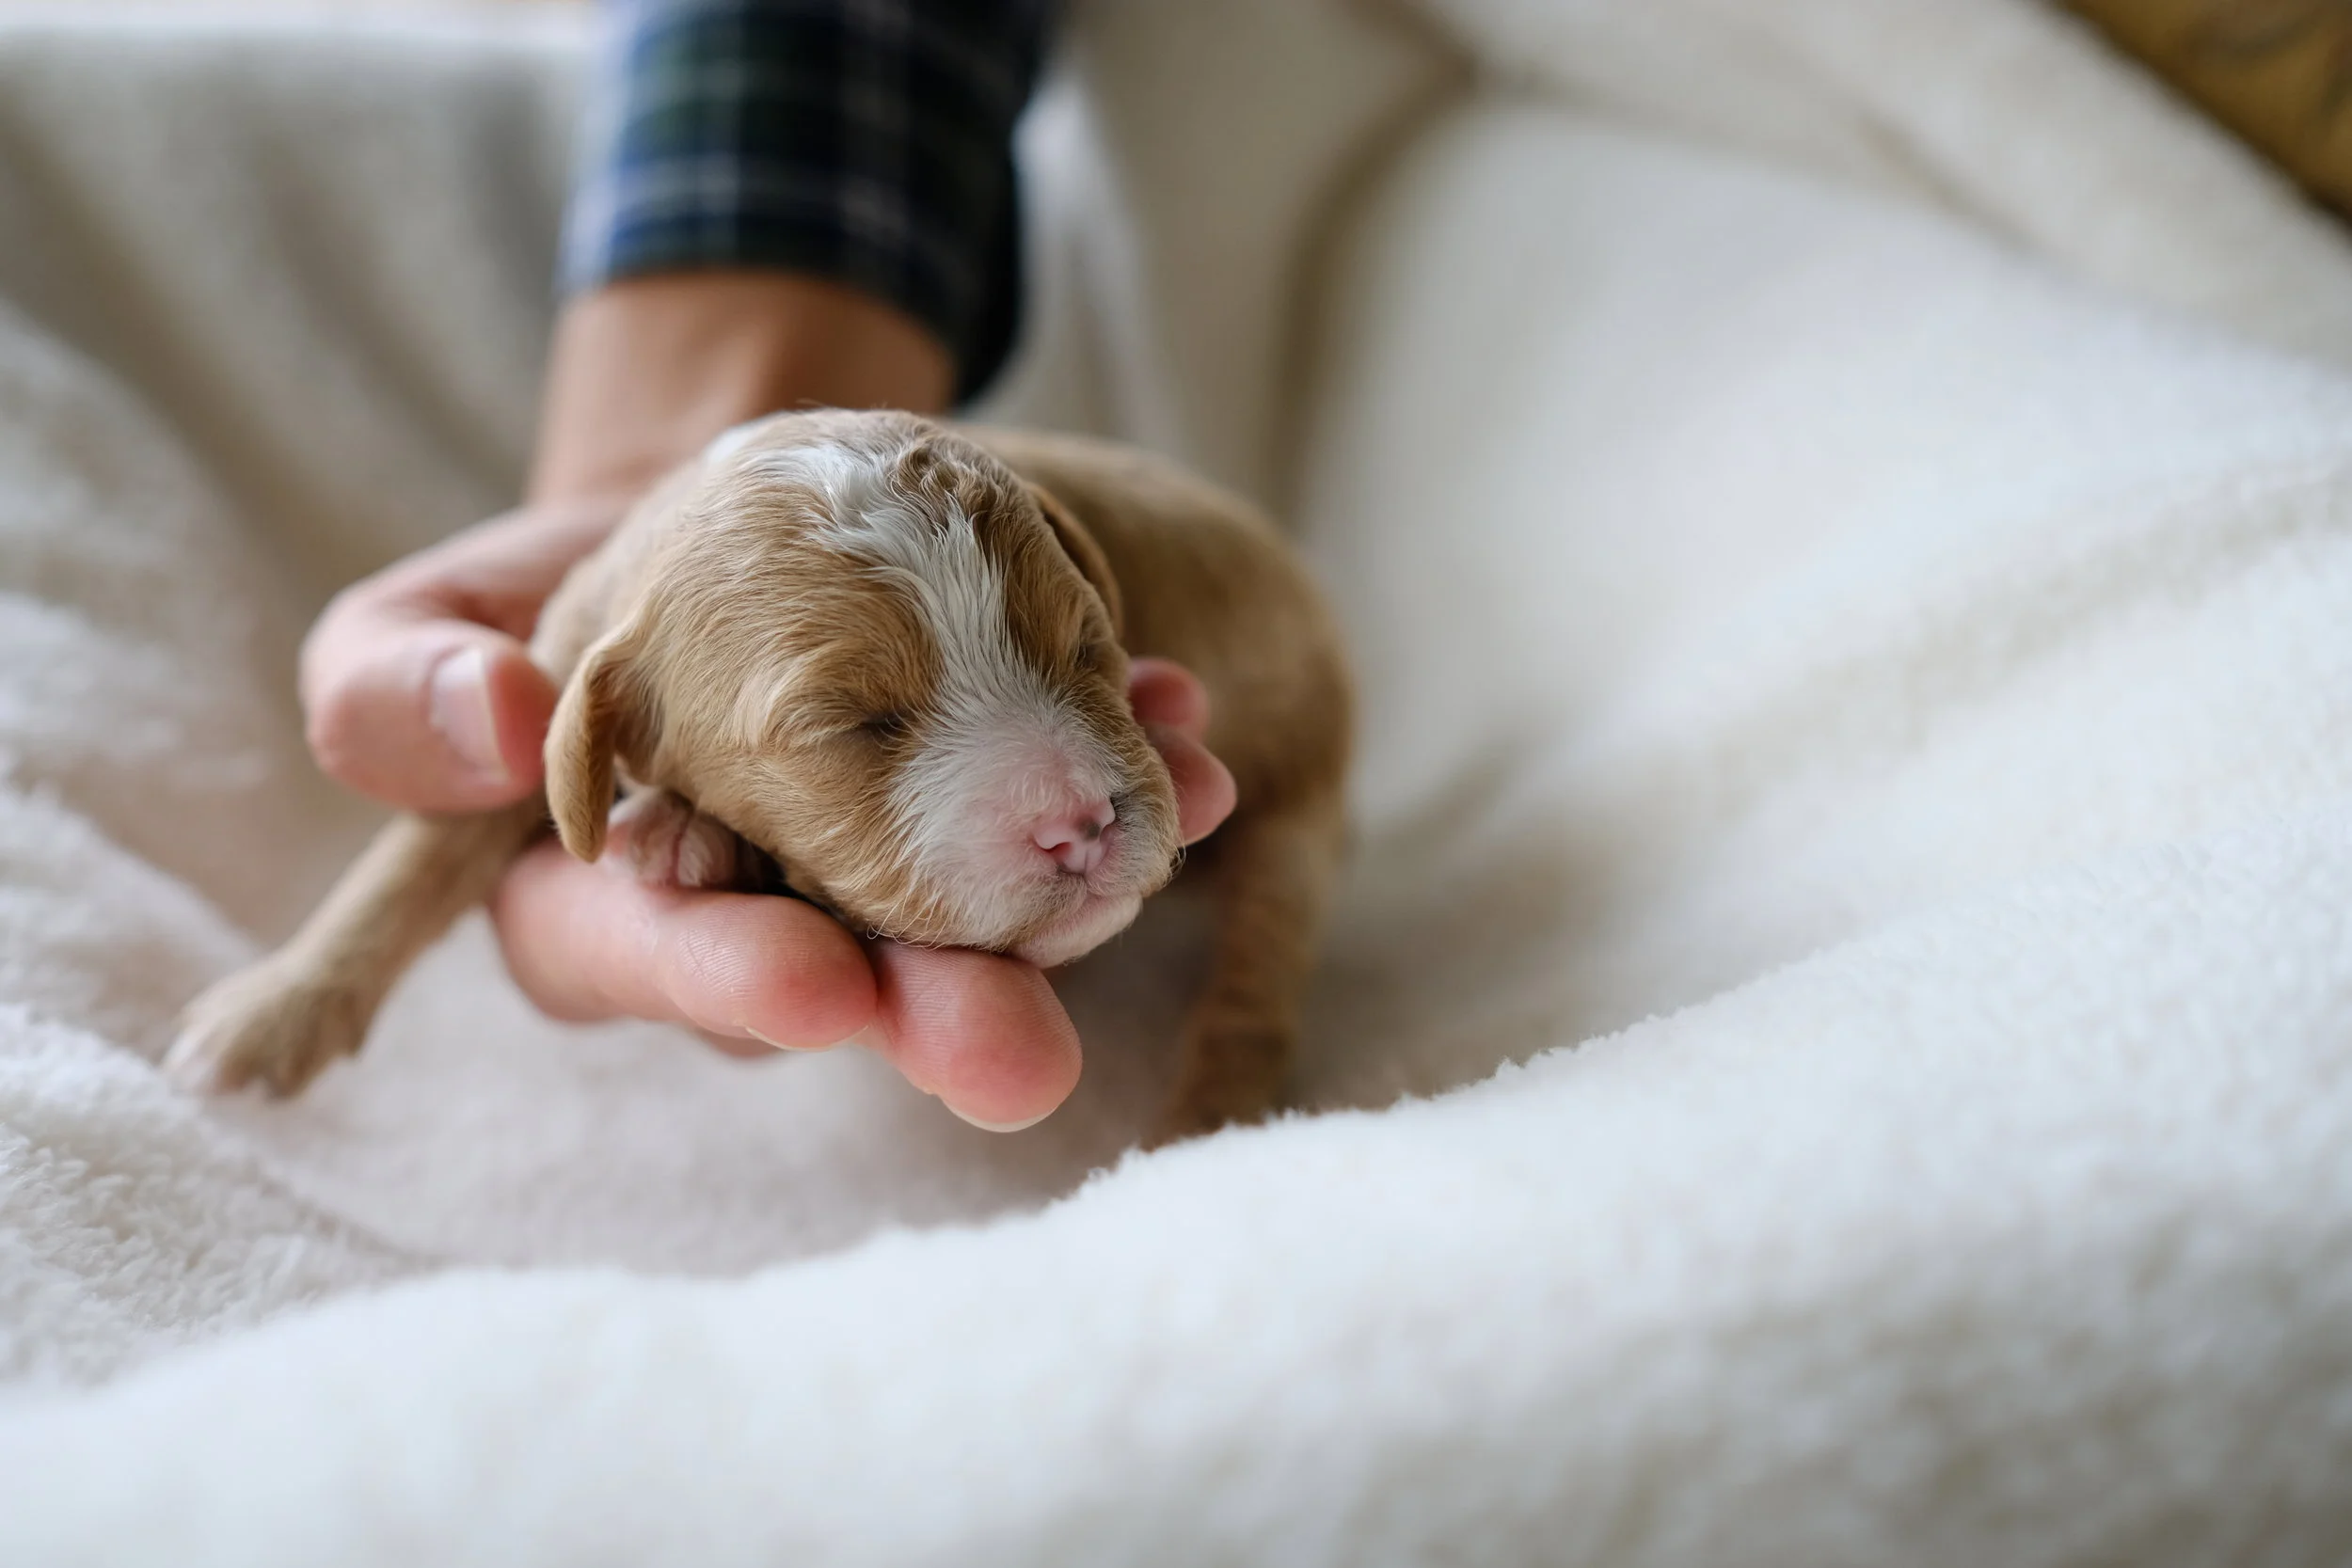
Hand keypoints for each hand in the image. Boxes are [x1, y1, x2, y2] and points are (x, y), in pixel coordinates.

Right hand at [302, 500, 1237, 1130]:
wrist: (713, 525)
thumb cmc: (558, 599)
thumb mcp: (430, 621)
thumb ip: (395, 690)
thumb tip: (494, 720)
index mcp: (608, 911)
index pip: (657, 963)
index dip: (729, 982)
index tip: (815, 985)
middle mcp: (767, 923)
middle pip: (850, 985)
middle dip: (938, 1013)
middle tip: (1019, 1040)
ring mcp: (894, 881)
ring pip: (983, 917)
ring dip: (1080, 890)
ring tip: (1162, 820)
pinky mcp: (992, 816)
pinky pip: (1067, 811)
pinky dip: (1133, 778)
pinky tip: (1188, 742)